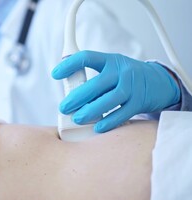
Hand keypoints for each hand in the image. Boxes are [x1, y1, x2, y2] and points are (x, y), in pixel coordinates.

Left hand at [52, 50, 179, 132]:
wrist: (159, 82)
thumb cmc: (126, 77)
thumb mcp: (111, 68)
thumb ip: (93, 78)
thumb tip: (67, 92)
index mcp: (110, 60)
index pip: (87, 57)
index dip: (69, 65)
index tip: (55, 74)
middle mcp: (121, 71)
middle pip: (96, 84)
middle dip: (76, 97)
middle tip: (63, 108)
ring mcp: (132, 86)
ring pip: (109, 100)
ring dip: (90, 111)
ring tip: (77, 118)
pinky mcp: (139, 102)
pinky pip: (122, 113)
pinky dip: (109, 121)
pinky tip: (97, 127)